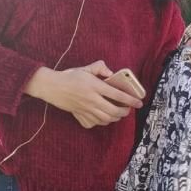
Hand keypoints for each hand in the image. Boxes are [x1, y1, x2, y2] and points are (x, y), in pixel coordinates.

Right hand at [26, 61, 142, 129]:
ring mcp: (85, 109)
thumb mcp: (85, 68)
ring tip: (118, 114)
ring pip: (105, 119)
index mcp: (95, 86)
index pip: (117, 94)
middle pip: (113, 111)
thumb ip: (100, 67)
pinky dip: (102, 122)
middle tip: (128, 110)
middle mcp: (91, 99)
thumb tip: (112, 73)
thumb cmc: (69, 76)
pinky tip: (104, 118)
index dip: (131, 100)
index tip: (139, 103)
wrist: (51, 86)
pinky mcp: (79, 114)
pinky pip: (94, 123)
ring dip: (115, 118)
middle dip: (124, 112)